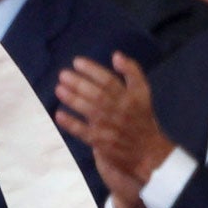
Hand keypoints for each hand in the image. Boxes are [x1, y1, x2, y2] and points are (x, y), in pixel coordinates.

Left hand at [53, 53, 177, 182]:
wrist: (148, 152)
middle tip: (63, 75)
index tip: (76, 62)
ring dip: (73, 99)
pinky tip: (59, 114)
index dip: (92, 70)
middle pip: (97, 94)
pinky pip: (84, 132)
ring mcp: (110, 127)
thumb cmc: (141, 118)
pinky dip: (71, 124)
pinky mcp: (102, 142)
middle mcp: (120, 111)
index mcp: (131, 97)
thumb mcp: (143, 92)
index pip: (109, 80)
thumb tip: (116, 55)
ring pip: (90, 111)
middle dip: (79, 83)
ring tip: (59, 89)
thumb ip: (132, 71)